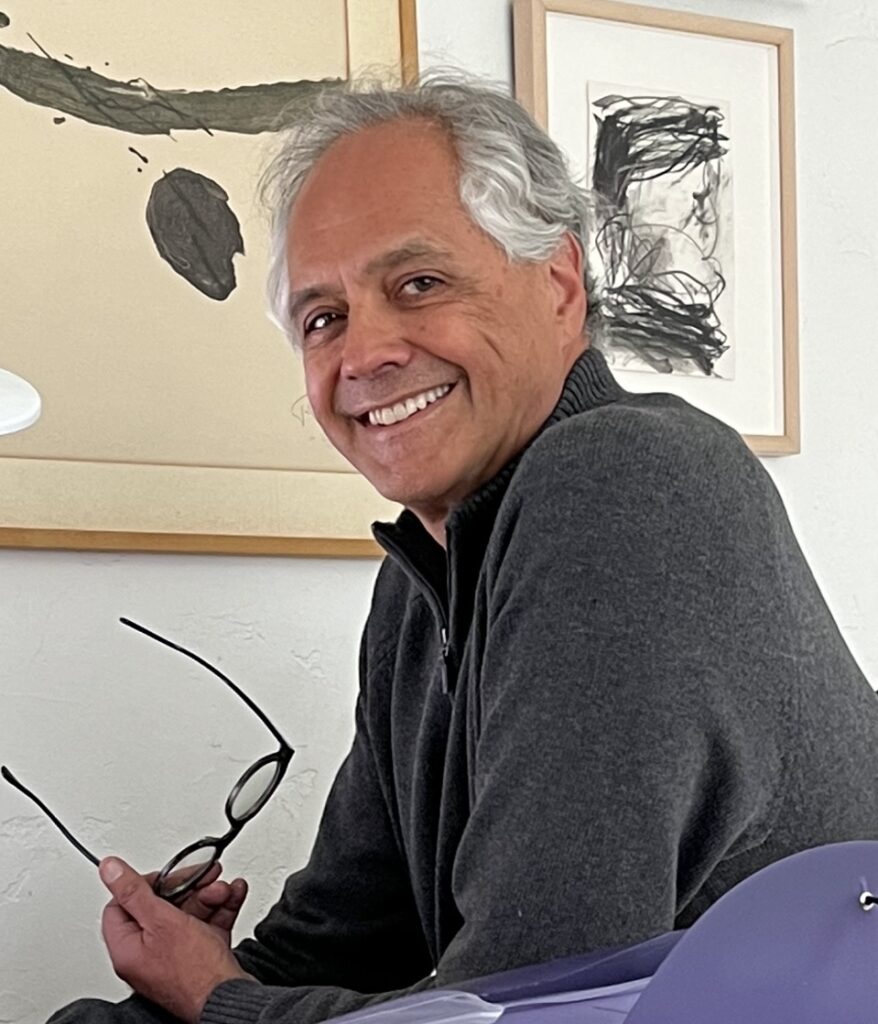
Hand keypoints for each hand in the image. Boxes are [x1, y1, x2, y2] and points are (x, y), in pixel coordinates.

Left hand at [100, 857, 253, 1023]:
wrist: (230, 998)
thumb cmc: (195, 974)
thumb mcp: (162, 921)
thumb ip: (134, 892)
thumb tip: (108, 868)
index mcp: (128, 948)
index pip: (121, 906)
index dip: (142, 885)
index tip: (165, 876)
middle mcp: (148, 953)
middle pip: (160, 906)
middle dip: (188, 887)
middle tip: (204, 877)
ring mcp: (176, 955)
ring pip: (188, 912)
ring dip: (210, 895)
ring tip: (224, 890)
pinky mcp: (200, 955)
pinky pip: (207, 923)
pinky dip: (221, 907)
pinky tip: (234, 895)